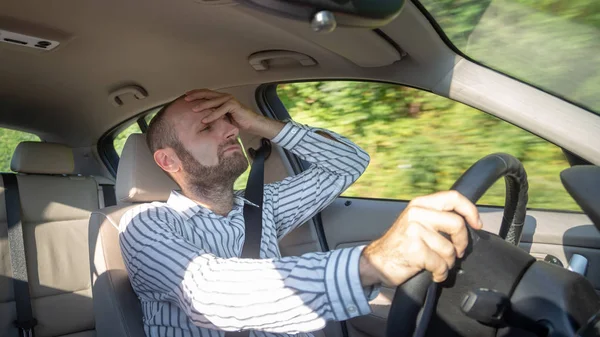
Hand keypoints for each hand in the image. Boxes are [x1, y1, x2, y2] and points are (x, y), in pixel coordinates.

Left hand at [184, 89, 260, 130]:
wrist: (251, 123)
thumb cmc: (238, 120)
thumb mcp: (223, 116)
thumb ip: (214, 113)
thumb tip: (201, 117)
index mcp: (222, 98)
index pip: (206, 93)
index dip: (196, 93)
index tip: (186, 95)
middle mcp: (225, 96)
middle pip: (207, 94)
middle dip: (195, 95)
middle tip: (186, 99)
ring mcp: (229, 100)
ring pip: (213, 101)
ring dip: (202, 105)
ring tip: (193, 109)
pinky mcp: (233, 106)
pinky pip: (220, 110)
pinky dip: (212, 115)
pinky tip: (205, 120)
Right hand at [359, 191, 482, 285]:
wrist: (377, 261)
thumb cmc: (400, 245)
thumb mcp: (416, 222)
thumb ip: (436, 216)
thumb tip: (466, 222)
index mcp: (420, 204)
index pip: (453, 197)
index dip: (470, 210)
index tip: (476, 224)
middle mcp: (416, 213)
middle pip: (457, 224)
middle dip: (462, 243)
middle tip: (457, 252)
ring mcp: (414, 230)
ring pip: (449, 249)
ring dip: (447, 263)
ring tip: (437, 265)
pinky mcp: (414, 249)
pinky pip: (440, 264)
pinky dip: (440, 273)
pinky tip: (433, 273)